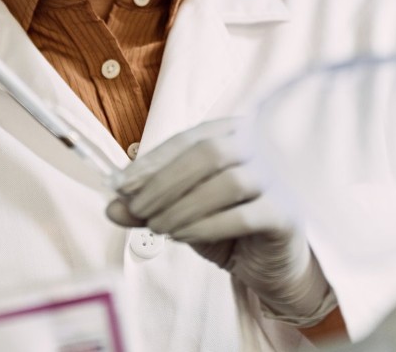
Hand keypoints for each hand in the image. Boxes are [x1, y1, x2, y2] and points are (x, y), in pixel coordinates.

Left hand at [106, 119, 335, 326]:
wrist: (270, 263)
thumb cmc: (225, 227)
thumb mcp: (181, 214)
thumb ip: (148, 207)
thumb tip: (111, 207)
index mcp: (232, 133)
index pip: (187, 138)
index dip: (152, 161)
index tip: (122, 186)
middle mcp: (259, 148)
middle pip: (208, 153)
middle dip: (164, 182)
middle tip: (138, 210)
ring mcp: (276, 179)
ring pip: (226, 182)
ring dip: (183, 206)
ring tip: (159, 227)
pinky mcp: (285, 213)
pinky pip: (243, 215)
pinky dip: (205, 226)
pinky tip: (182, 237)